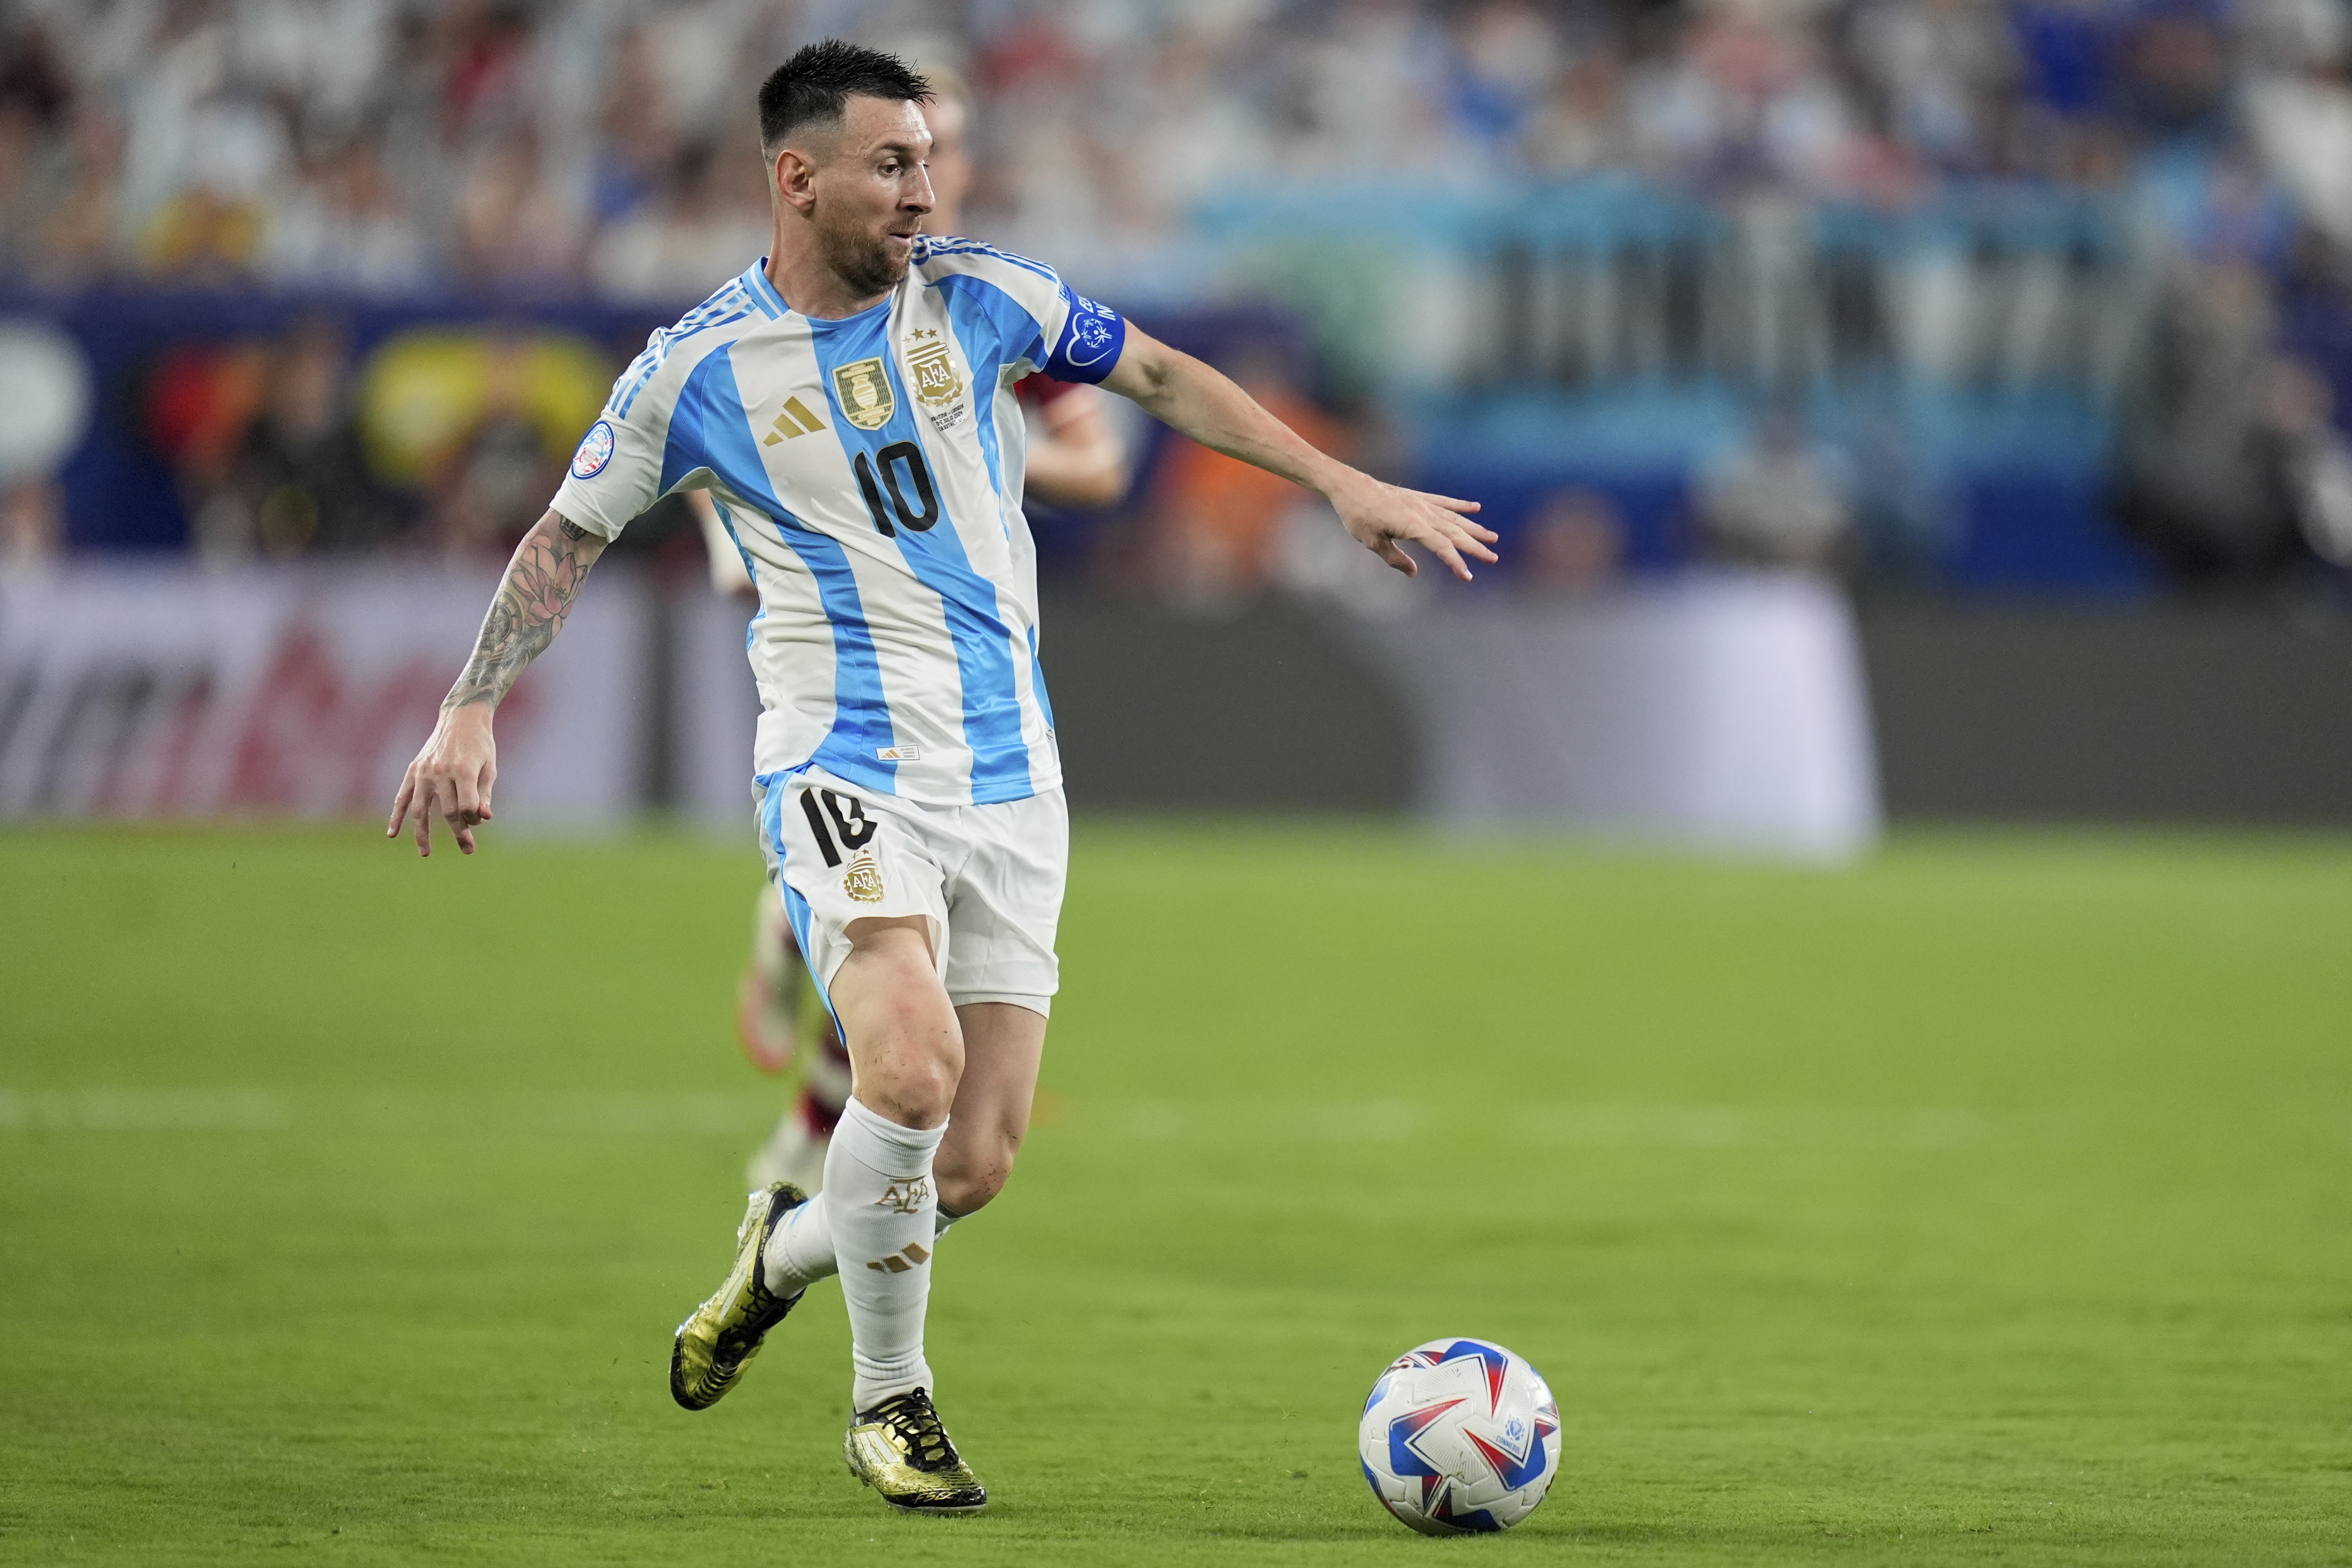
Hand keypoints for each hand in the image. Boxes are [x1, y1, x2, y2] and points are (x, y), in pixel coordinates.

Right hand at [387, 704, 496, 856]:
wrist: (461, 717)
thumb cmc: (481, 745)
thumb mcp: (489, 768)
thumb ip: (484, 794)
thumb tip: (483, 819)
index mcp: (462, 769)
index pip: (466, 807)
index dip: (474, 819)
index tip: (479, 819)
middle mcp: (440, 771)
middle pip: (447, 812)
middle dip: (459, 832)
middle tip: (468, 850)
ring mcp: (423, 771)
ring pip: (420, 810)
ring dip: (422, 834)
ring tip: (425, 853)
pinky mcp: (413, 770)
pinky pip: (402, 797)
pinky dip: (396, 816)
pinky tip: (392, 834)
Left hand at [1329, 473, 1495, 580]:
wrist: (1349, 486)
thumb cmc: (1357, 515)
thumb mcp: (1372, 542)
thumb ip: (1395, 559)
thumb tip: (1414, 573)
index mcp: (1413, 525)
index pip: (1441, 547)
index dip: (1456, 562)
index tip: (1467, 576)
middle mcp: (1422, 513)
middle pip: (1455, 533)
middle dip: (1475, 547)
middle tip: (1493, 558)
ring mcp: (1422, 503)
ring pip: (1454, 518)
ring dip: (1474, 528)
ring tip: (1492, 537)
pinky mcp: (1417, 497)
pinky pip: (1444, 501)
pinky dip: (1460, 505)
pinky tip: (1475, 508)